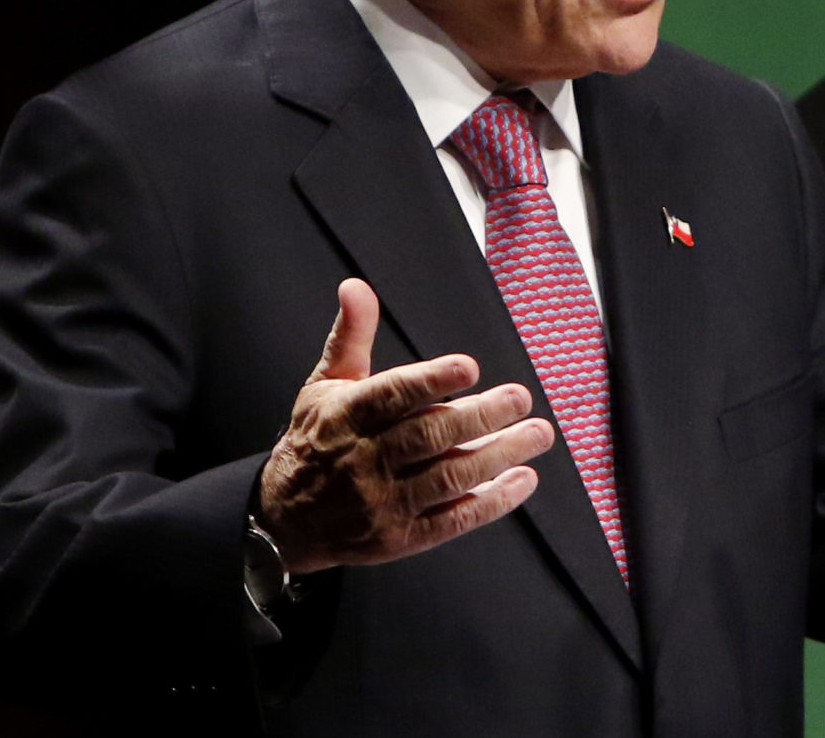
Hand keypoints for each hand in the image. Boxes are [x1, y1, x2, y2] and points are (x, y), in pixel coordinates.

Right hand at [256, 278, 553, 576]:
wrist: (286, 519)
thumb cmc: (316, 439)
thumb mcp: (324, 385)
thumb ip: (350, 336)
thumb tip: (356, 285)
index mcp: (346, 416)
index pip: (392, 396)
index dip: (431, 381)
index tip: (470, 367)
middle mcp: (364, 461)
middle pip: (428, 437)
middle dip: (480, 417)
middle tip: (521, 397)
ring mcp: (383, 503)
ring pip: (449, 478)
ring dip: (499, 456)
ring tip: (538, 434)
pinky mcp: (400, 539)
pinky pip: (452, 521)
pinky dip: (492, 502)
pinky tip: (523, 480)